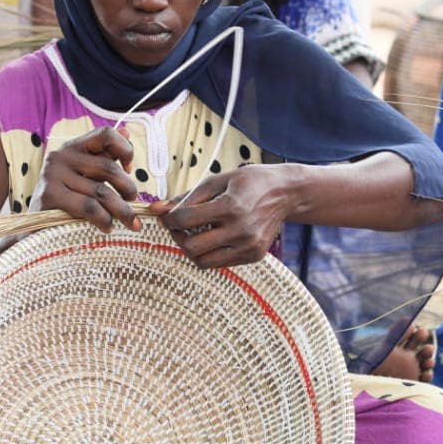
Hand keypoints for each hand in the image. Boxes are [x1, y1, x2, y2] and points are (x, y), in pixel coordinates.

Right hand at [32, 126, 140, 231]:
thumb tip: (127, 131)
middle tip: (135, 205)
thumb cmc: (66, 198)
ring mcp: (53, 174)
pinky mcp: (50, 196)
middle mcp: (62, 156)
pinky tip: (107, 227)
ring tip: (130, 223)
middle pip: (107, 167)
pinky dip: (104, 219)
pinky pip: (88, 207)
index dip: (125, 149)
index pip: (105, 134)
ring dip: (122, 210)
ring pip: (101, 191)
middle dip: (128, 188)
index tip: (129, 169)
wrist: (33, 225)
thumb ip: (105, 156)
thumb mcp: (85, 173)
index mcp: (73, 146)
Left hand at [149, 167, 289, 268]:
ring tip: (194, 233)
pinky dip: (210, 252)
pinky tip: (213, 237)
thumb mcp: (217, 181)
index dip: (169, 219)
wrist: (286, 193)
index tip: (167, 215)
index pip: (184, 220)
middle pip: (191, 247)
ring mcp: (248, 246)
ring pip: (203, 261)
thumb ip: (187, 197)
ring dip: (191, 249)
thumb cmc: (249, 182)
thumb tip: (156, 209)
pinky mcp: (254, 256)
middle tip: (179, 226)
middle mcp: (241, 230)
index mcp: (230, 206)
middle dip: (177, 236)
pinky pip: (219, 263)